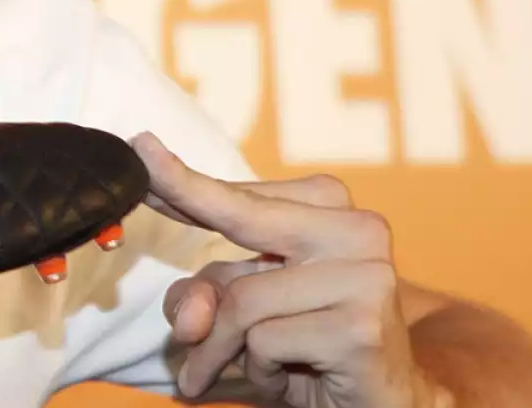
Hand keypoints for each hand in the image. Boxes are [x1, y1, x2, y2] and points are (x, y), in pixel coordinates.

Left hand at [131, 134, 447, 407]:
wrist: (391, 404)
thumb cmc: (310, 348)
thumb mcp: (246, 314)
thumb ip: (207, 295)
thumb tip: (191, 316)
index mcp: (333, 211)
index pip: (244, 195)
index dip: (184, 180)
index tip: (142, 148)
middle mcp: (358, 232)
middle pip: (242, 219)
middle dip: (185, 201)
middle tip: (140, 186)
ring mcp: (365, 278)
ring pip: (241, 300)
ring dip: (216, 346)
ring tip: (216, 371)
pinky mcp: (361, 328)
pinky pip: (264, 342)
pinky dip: (258, 371)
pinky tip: (288, 378)